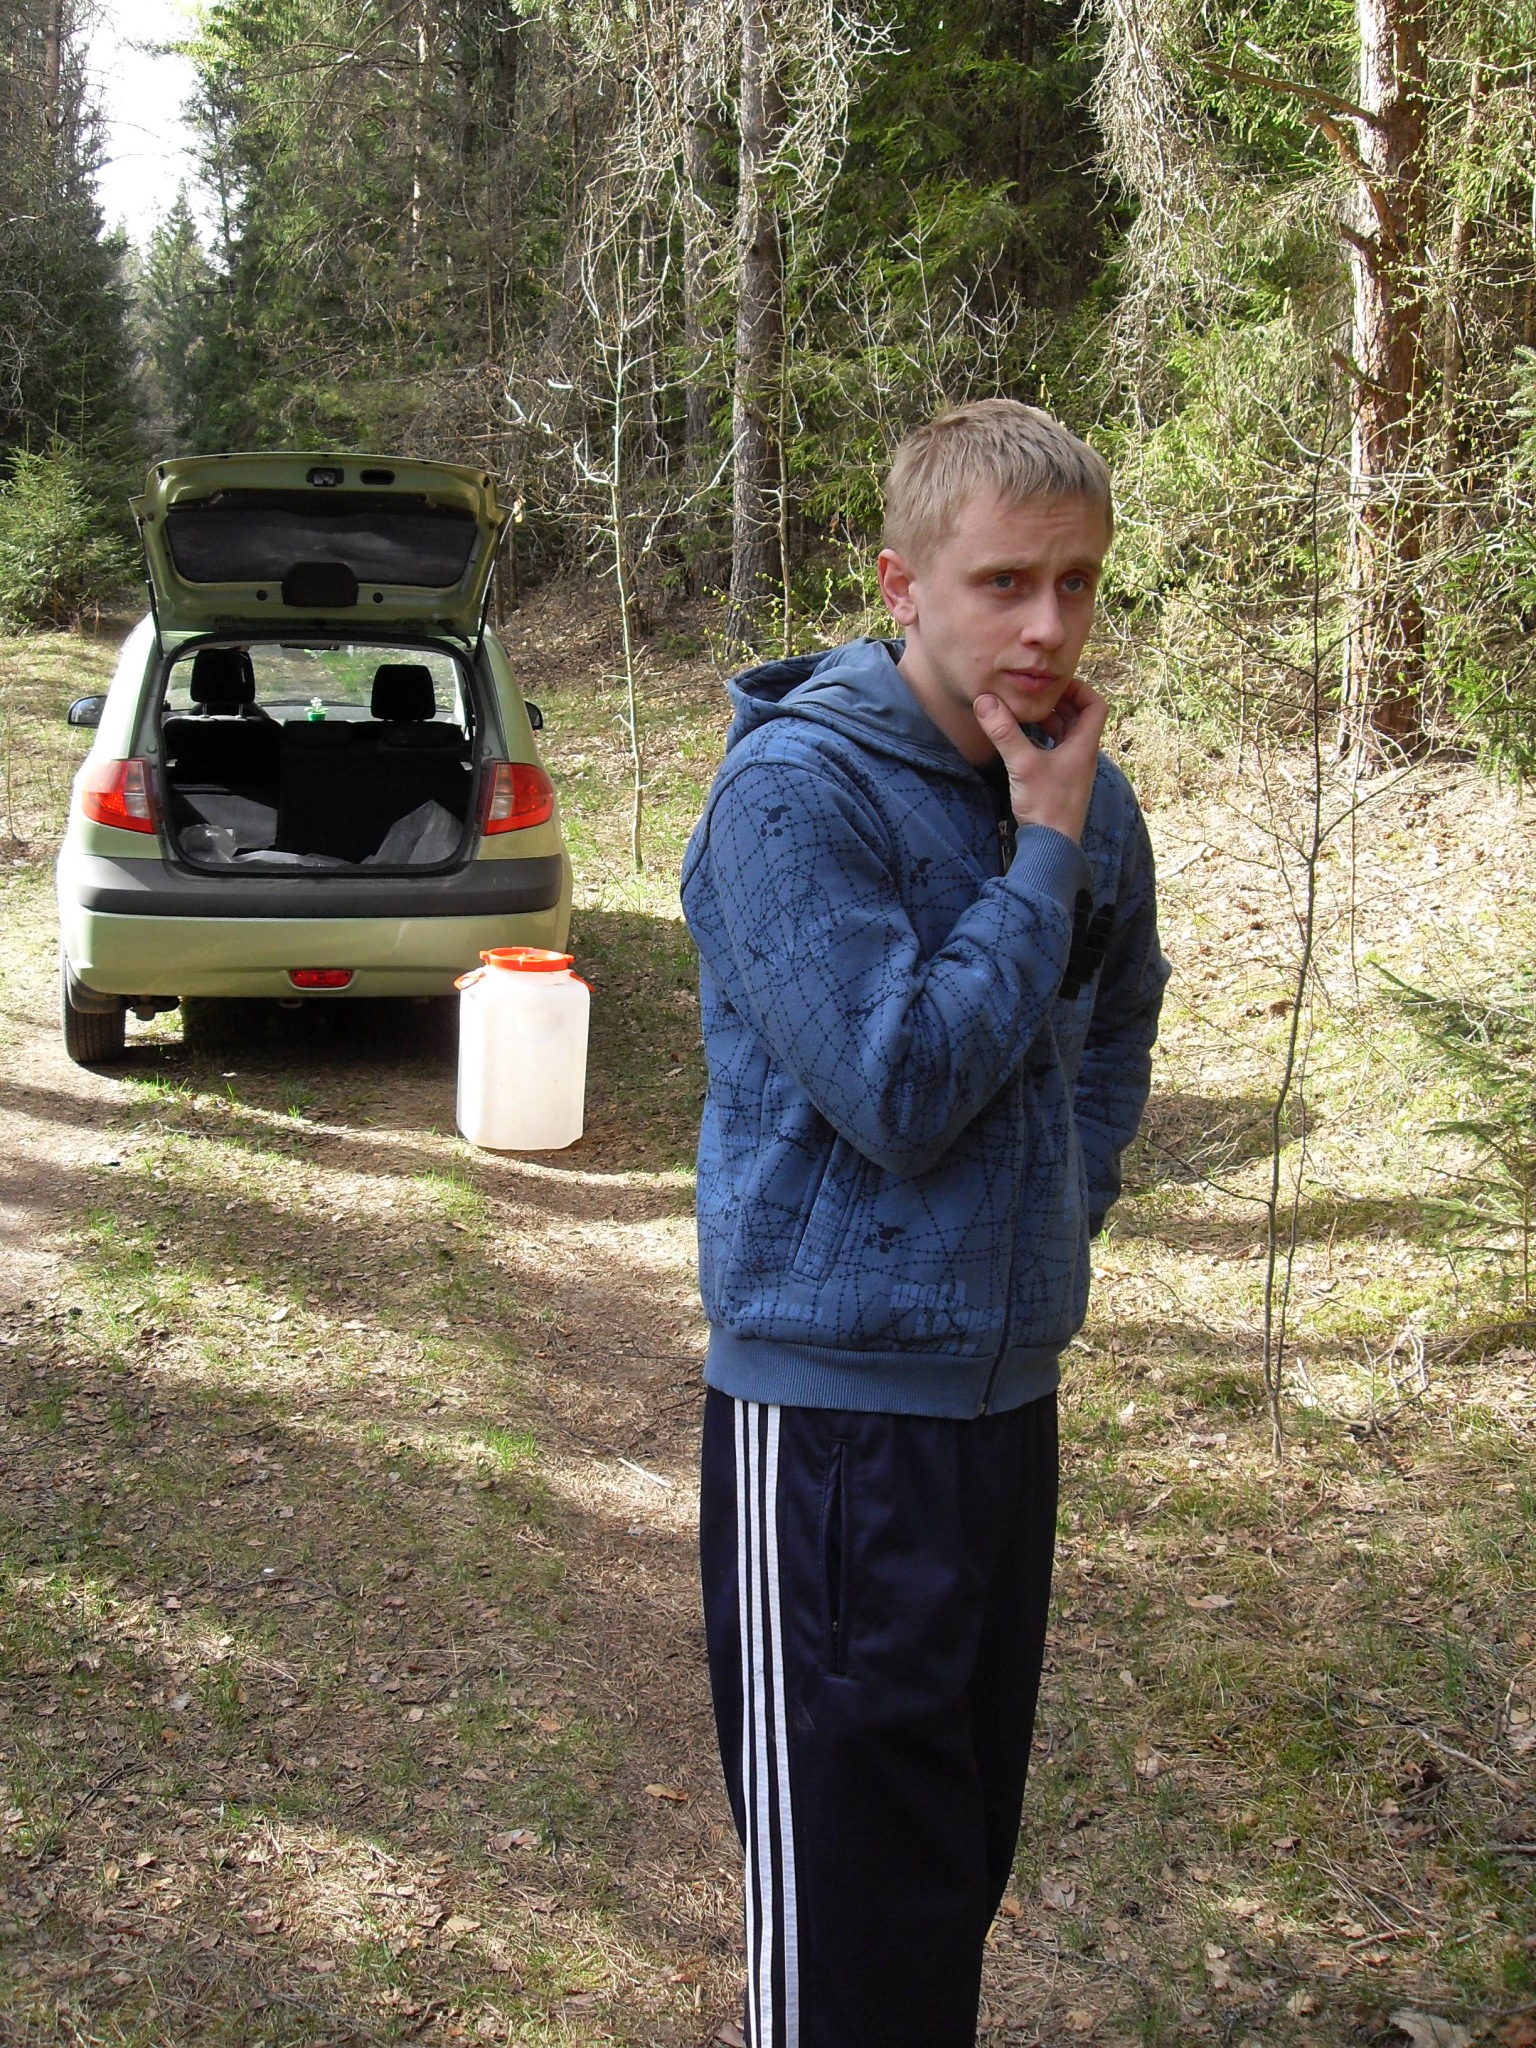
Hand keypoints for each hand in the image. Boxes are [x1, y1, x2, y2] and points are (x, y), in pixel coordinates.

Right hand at [974, 678, 1107, 843]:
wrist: (1052, 848)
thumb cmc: (1046, 807)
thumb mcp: (1022, 765)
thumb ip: (1004, 732)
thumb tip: (985, 700)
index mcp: (1084, 746)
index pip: (1095, 705)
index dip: (1079, 689)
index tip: (1055, 684)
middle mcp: (1083, 755)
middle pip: (1080, 718)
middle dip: (1059, 703)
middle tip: (1035, 694)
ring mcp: (1073, 771)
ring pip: (1067, 736)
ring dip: (1051, 722)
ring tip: (1028, 713)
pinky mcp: (1061, 783)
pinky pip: (1057, 752)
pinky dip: (1044, 741)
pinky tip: (1024, 742)